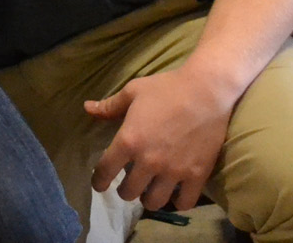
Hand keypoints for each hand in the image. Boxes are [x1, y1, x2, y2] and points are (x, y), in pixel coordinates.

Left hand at [85, 62, 234, 214]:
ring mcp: (174, 171)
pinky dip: (177, 202)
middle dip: (125, 190)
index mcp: (129, 141)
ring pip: (154, 202)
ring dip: (148, 198)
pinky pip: (185, 203)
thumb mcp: (133, 92)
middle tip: (129, 184)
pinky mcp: (196, 176)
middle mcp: (149, 161)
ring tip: (149, 191)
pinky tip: (175, 195)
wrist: (205, 92)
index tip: (99, 184)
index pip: (105, 171)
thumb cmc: (166, 88)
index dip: (98, 181)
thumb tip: (87, 108)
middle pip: (129, 192)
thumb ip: (110, 105)